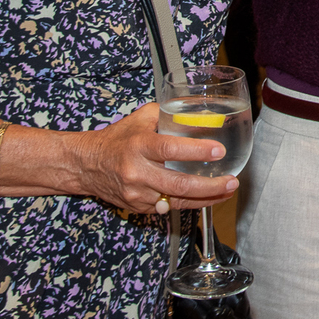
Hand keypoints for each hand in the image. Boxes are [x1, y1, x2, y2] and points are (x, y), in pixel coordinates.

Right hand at [72, 103, 238, 213]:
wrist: (87, 165)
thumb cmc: (117, 139)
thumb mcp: (140, 119)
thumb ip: (168, 113)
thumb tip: (199, 111)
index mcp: (139, 145)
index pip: (170, 148)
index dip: (196, 150)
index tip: (219, 150)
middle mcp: (137, 171)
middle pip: (178, 184)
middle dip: (210, 185)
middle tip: (232, 181)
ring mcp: (137, 193)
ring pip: (177, 201)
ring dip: (206, 198)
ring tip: (227, 190)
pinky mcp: (139, 207)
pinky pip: (169, 207)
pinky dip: (190, 203)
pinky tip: (208, 197)